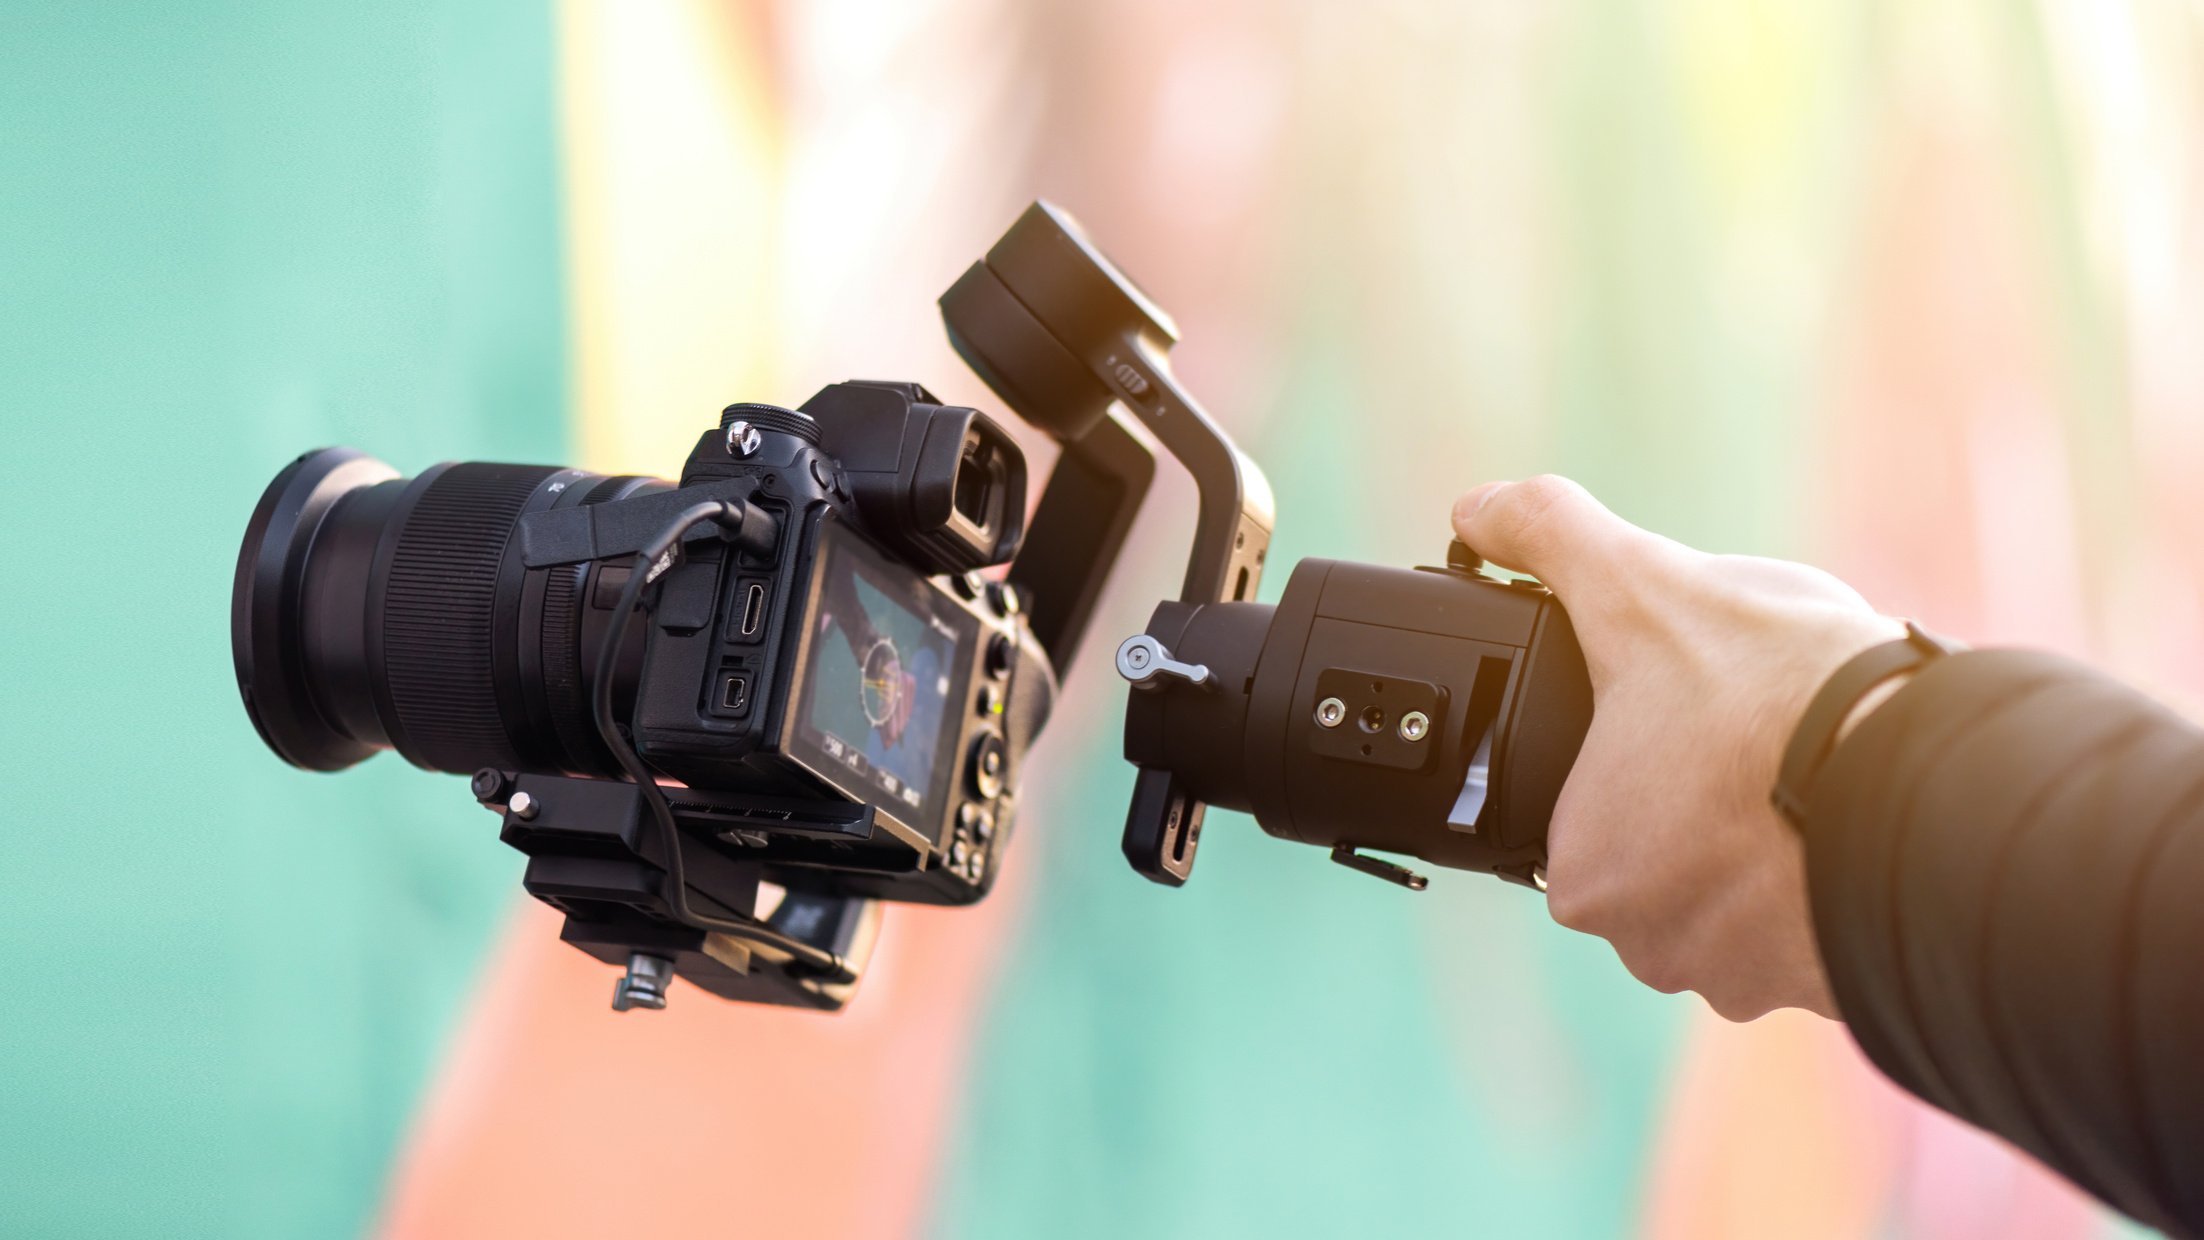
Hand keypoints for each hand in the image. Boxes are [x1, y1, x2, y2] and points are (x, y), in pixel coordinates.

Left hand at [1452, 477, 1904, 1019]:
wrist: (1943, 789)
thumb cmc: (1783, 699)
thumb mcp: (1644, 584)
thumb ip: (1552, 538)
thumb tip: (1479, 506)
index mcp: (1587, 874)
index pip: (1591, 806)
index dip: (1640, 747)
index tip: (1690, 716)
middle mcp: (1655, 949)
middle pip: (1669, 850)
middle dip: (1707, 795)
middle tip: (1753, 737)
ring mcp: (1747, 978)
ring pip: (1745, 888)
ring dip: (1772, 840)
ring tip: (1811, 772)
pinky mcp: (1831, 991)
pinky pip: (1815, 924)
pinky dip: (1830, 877)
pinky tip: (1852, 823)